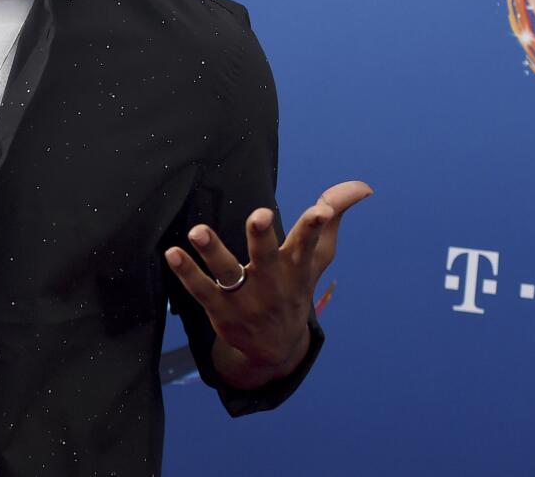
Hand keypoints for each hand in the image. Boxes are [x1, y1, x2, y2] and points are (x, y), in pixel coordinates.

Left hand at [164, 180, 372, 386]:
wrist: (276, 349)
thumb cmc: (296, 289)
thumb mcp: (315, 258)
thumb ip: (332, 217)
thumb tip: (362, 185)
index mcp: (296, 266)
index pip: (308, 243)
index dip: (315, 226)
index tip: (320, 210)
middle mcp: (272, 281)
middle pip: (267, 257)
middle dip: (262, 237)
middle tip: (259, 216)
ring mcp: (245, 297)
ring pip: (228, 273)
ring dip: (213, 252)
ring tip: (197, 231)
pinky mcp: (220, 309)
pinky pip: (201, 290)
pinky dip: (187, 272)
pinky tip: (172, 252)